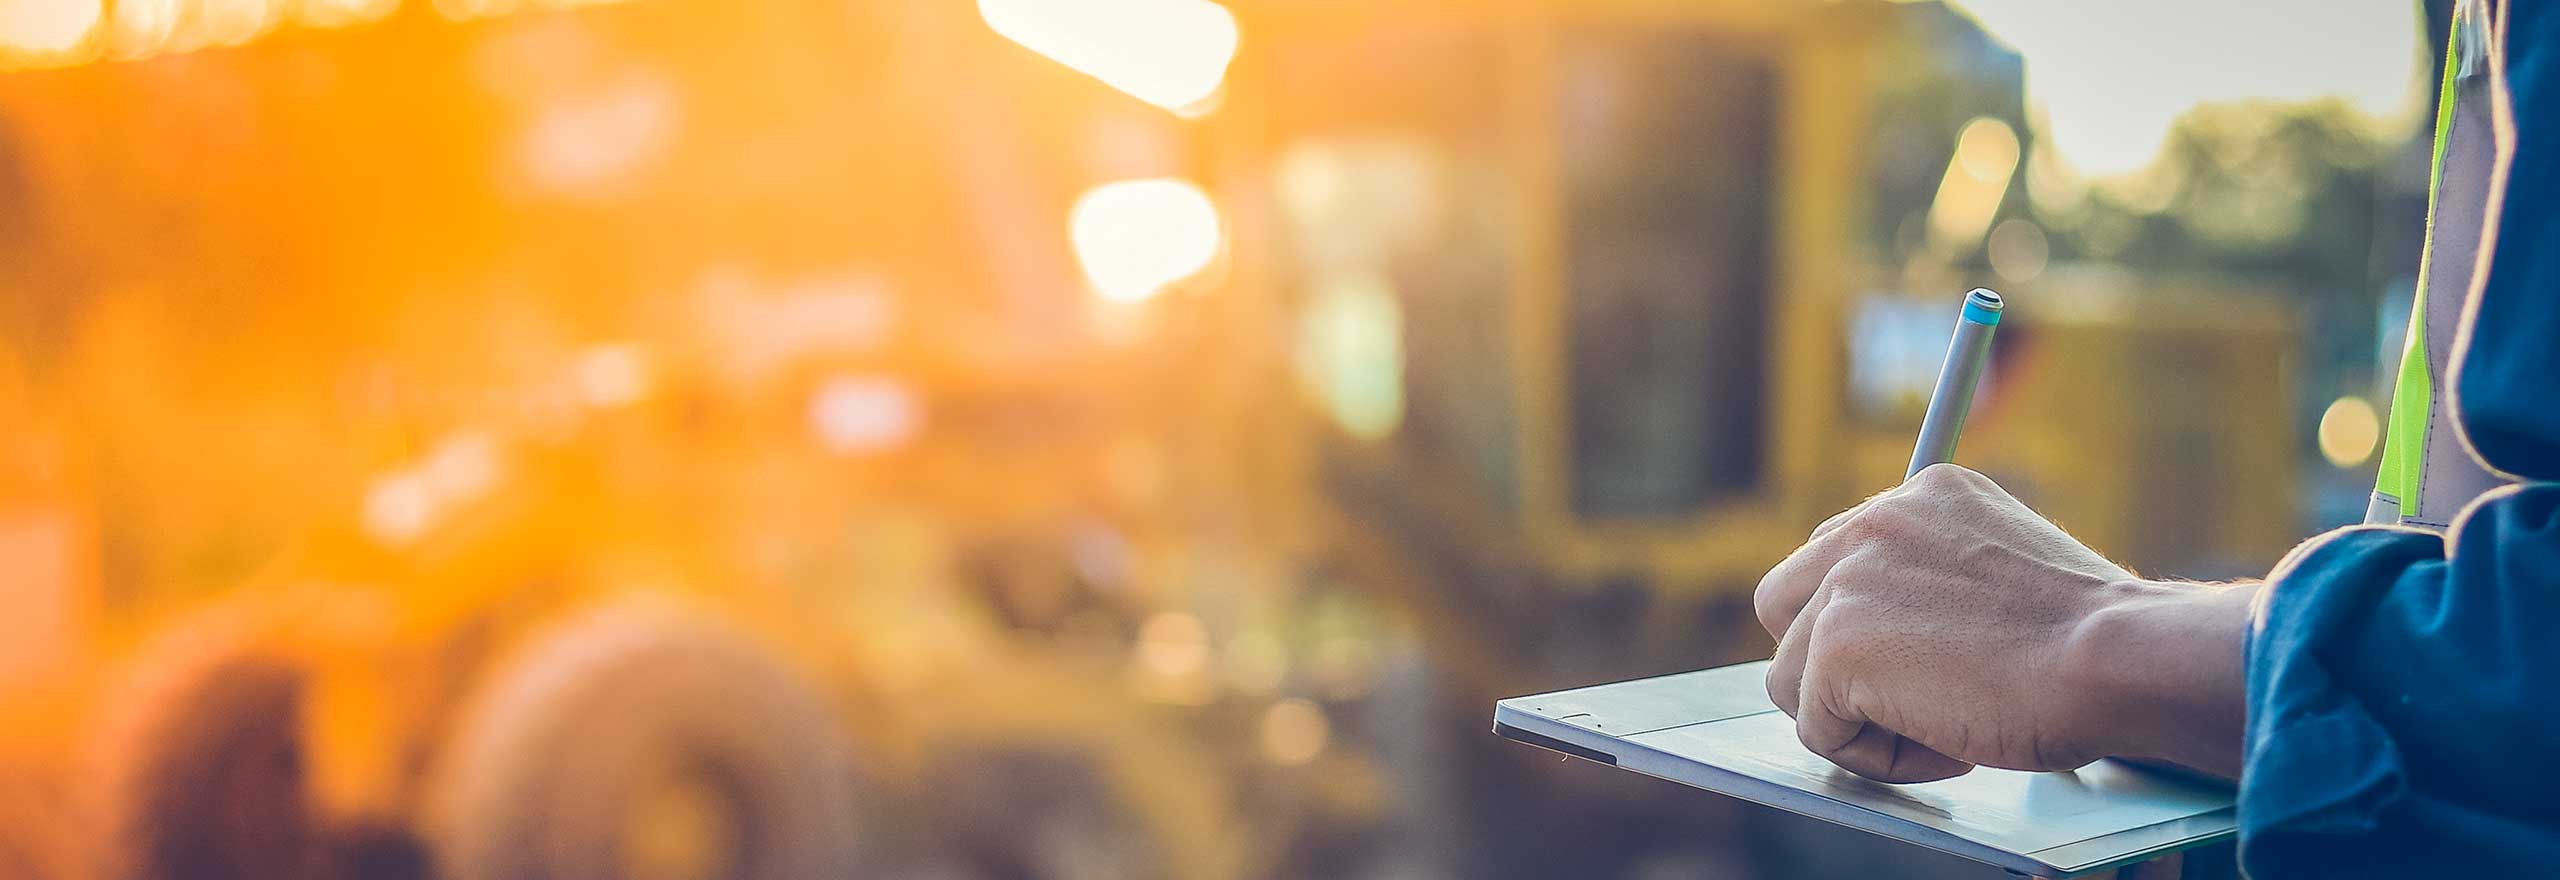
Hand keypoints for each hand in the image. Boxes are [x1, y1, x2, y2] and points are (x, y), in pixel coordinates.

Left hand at [1755, 464, 2191, 781]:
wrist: (2119, 658)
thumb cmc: (2090, 639)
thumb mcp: (2004, 576)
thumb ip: (1935, 583)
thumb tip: (1885, 644)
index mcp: (1921, 494)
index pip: (1839, 558)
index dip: (1870, 625)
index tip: (1930, 660)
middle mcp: (1873, 521)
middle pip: (1784, 604)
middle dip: (1828, 664)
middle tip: (1912, 701)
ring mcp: (1845, 580)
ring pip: (1792, 677)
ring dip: (1859, 720)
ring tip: (1946, 728)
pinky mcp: (1836, 645)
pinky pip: (1819, 729)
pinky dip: (1876, 759)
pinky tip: (1947, 746)